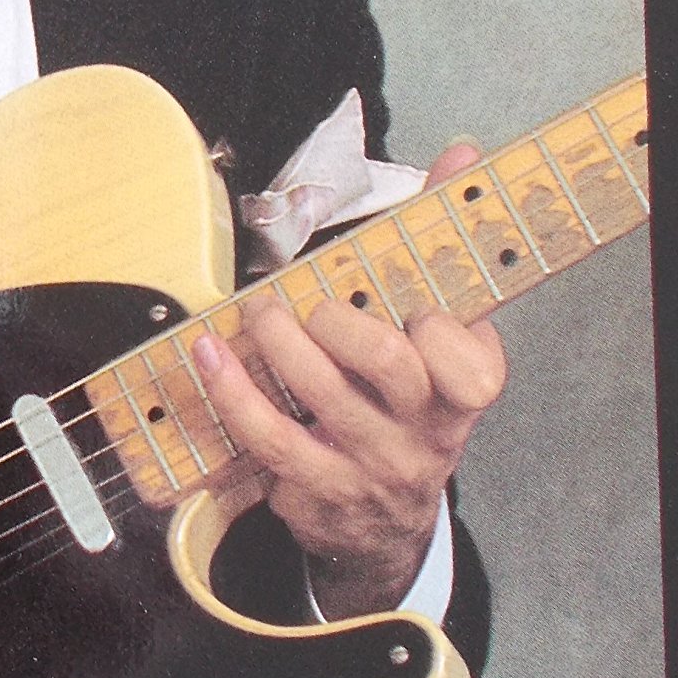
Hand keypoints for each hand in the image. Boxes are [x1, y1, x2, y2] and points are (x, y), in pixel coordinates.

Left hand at [193, 142, 507, 619]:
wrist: (387, 524)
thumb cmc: (407, 403)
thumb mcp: (440, 338)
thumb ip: (441, 244)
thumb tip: (460, 153)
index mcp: (467, 388)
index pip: (468, 359)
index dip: (438, 327)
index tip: (410, 303)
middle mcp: (427, 432)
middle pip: (388, 365)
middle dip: (338, 320)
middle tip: (307, 302)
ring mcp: (373, 464)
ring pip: (323, 396)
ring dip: (278, 340)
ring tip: (258, 312)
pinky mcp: (320, 489)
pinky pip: (270, 437)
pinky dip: (233, 390)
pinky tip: (209, 354)